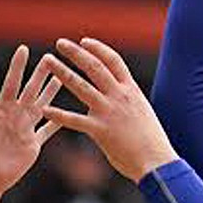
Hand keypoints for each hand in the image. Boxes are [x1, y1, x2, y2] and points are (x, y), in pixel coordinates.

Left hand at [0, 45, 61, 197]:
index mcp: (1, 109)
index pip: (12, 82)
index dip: (18, 66)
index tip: (24, 49)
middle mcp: (14, 116)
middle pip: (30, 91)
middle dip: (40, 75)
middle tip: (50, 58)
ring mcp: (25, 129)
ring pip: (41, 106)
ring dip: (50, 93)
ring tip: (60, 79)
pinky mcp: (33, 144)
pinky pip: (47, 130)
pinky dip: (57, 122)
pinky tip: (66, 113)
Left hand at [36, 38, 175, 182]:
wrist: (157, 161)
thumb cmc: (152, 141)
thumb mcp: (143, 112)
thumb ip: (128, 101)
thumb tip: (119, 96)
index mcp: (131, 90)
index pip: (113, 61)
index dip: (98, 49)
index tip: (84, 41)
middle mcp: (119, 96)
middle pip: (95, 67)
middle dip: (76, 53)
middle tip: (60, 43)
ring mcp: (109, 112)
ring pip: (81, 86)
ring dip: (62, 71)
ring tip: (47, 60)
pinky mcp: (100, 130)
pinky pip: (74, 120)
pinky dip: (58, 115)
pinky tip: (45, 110)